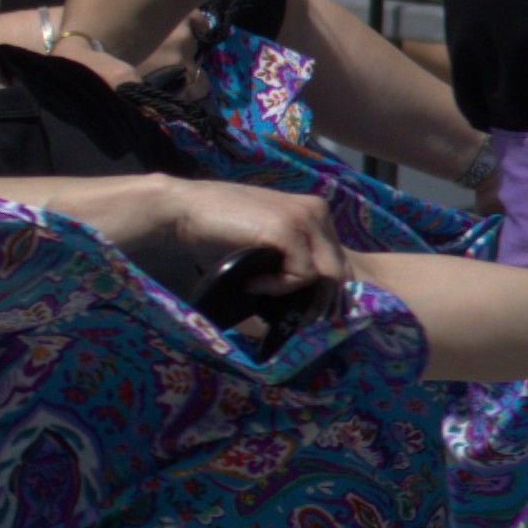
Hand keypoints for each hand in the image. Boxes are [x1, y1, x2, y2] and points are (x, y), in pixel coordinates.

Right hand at [114, 177, 349, 299]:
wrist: (185, 210)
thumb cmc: (221, 232)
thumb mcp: (268, 248)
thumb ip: (294, 263)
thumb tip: (316, 307)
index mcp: (316, 213)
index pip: (342, 263)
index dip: (328, 294)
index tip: (302, 311)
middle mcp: (317, 212)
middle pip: (342, 272)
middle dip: (320, 302)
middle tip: (289, 316)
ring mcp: (305, 218)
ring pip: (328, 277)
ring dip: (298, 297)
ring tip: (264, 294)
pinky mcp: (288, 229)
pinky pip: (302, 275)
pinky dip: (278, 288)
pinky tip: (252, 284)